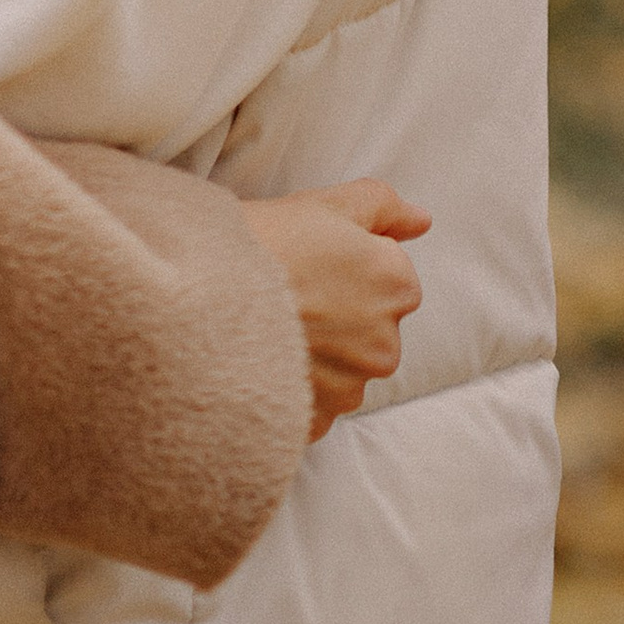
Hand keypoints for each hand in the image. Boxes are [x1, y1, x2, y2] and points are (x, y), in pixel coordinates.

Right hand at [241, 179, 429, 439]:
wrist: (202, 296)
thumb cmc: (263, 242)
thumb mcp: (324, 204)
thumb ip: (383, 207)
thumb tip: (421, 220)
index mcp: (396, 285)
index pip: (390, 277)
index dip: (348, 265)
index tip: (310, 259)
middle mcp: (386, 343)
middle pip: (371, 327)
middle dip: (339, 313)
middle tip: (288, 289)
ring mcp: (352, 387)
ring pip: (344, 367)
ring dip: (318, 352)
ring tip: (270, 323)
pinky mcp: (319, 419)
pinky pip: (315, 403)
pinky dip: (295, 387)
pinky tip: (264, 356)